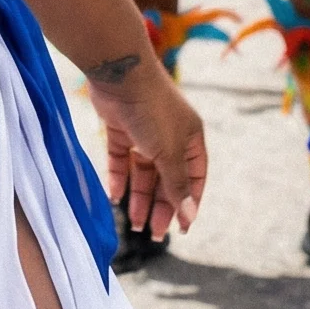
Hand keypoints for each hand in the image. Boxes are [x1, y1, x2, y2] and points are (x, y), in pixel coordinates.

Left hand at [88, 51, 205, 238]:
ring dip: (140, 198)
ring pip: (143, 172)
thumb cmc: (153, 111)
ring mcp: (144, 132)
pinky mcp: (120, 128)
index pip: (194, 177)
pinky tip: (115, 197)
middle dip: (162, 206)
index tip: (181, 227)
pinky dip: (119, 178)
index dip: (188, 202)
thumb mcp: (169, 153)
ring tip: (134, 224)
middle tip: (154, 234)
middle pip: (167, 178)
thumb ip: (176, 185)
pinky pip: (121, 159)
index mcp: (191, 138)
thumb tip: (188, 215)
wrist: (120, 74)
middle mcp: (169, 135)